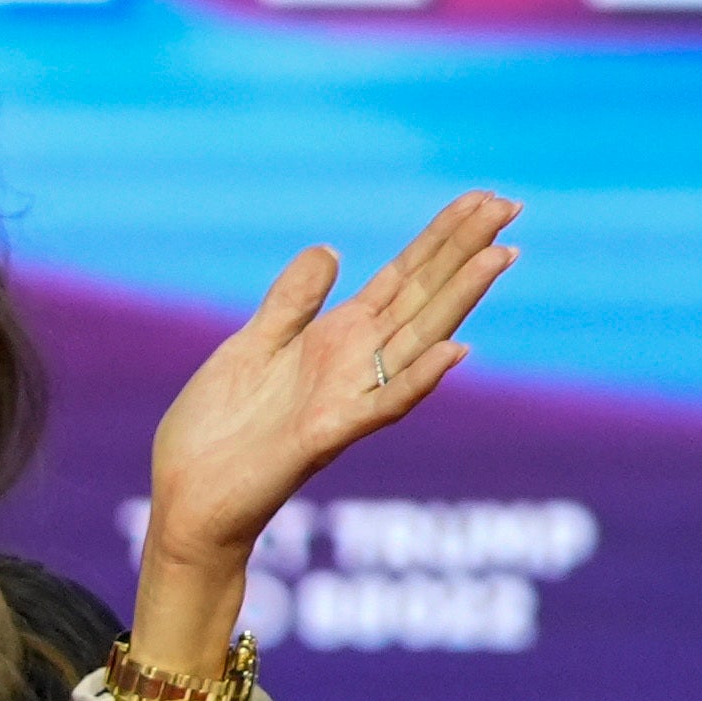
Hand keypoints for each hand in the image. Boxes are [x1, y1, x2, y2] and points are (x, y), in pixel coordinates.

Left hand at [130, 193, 518, 668]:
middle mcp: (354, 365)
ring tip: (500, 256)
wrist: (188, 501)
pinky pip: (383, 404)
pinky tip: (454, 349)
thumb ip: (293, 301)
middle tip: (513, 205)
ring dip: (460, 299)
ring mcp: (347, 400)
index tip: (482, 198)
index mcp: (335, 339)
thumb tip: (331, 249)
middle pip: (422, 296)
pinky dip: (420, 378)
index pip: (403, 278)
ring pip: (417, 340)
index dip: (441, 238)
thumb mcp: (251, 346)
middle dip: (465, 250)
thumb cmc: (215, 434)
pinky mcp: (326, 436)